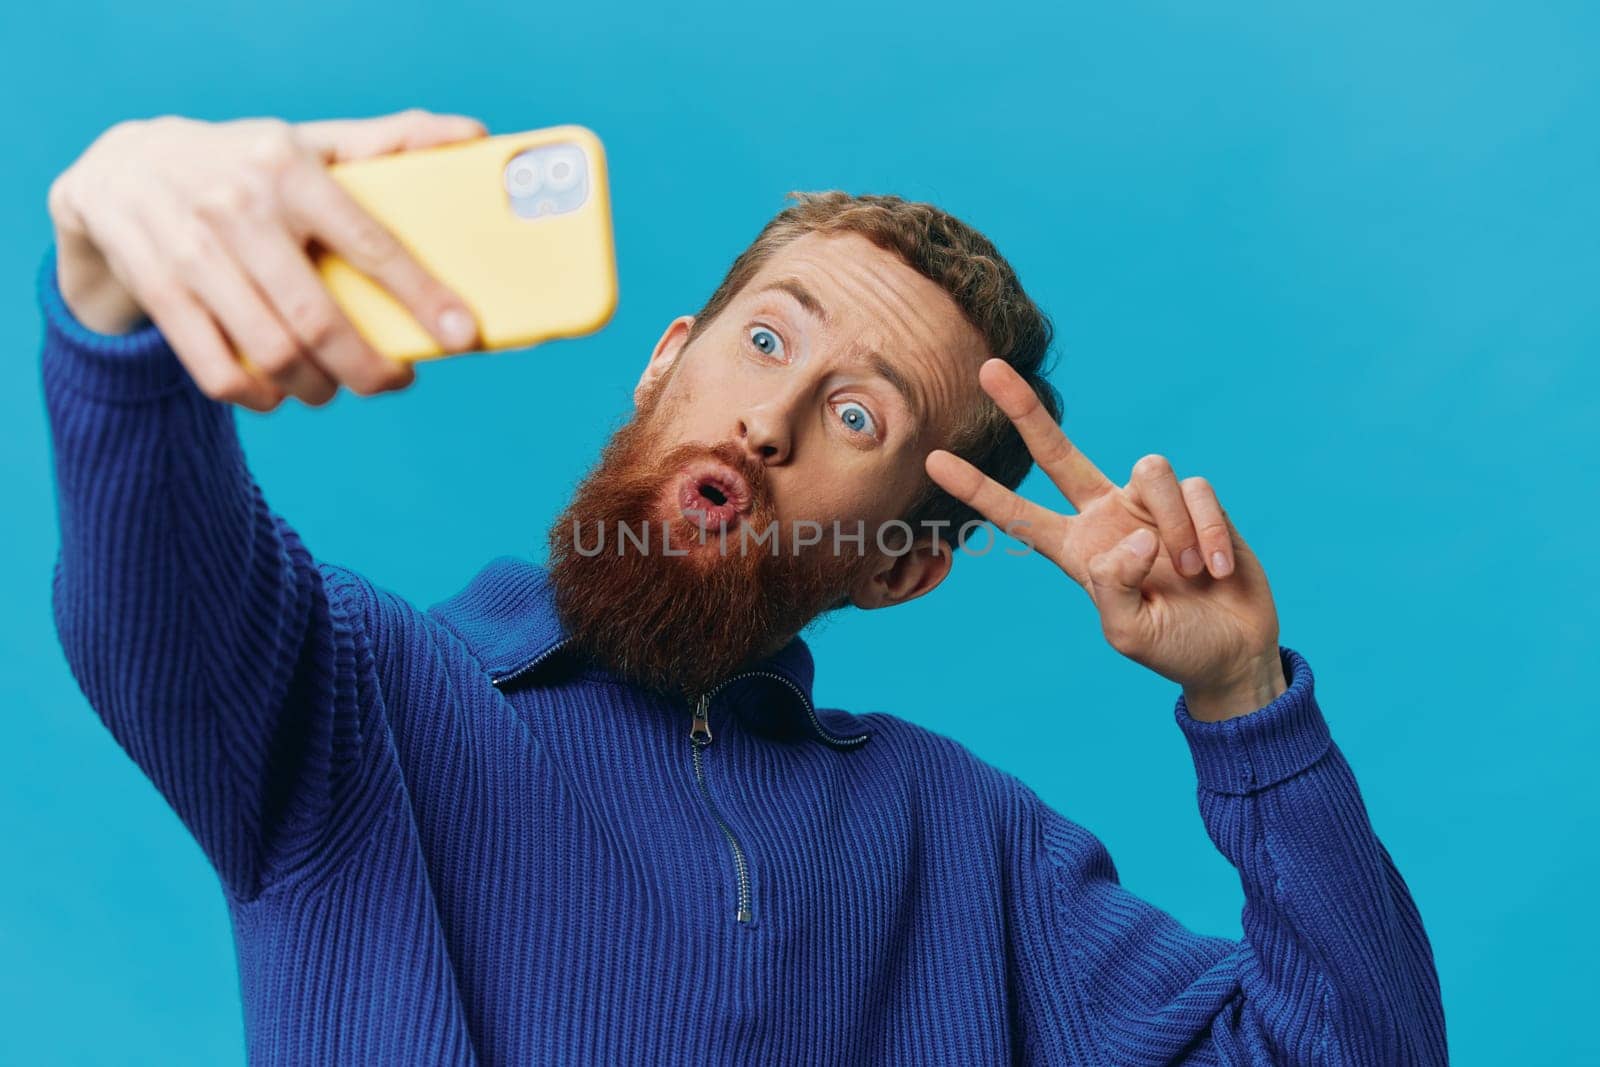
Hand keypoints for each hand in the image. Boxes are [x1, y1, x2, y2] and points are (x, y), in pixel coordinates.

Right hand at [47, 108, 486, 410]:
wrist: (122, 169)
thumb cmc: (244, 164)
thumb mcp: (309, 142)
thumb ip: (389, 142)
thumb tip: (474, 135)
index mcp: (289, 167)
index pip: (369, 243)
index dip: (421, 296)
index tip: (462, 336)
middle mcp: (238, 207)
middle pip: (318, 319)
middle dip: (367, 369)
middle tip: (391, 381)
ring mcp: (191, 250)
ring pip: (272, 352)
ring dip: (316, 387)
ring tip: (334, 386)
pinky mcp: (158, 289)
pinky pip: (217, 370)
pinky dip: (258, 396)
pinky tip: (279, 392)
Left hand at [926, 358, 1286, 720]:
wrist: (1232, 651)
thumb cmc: (1174, 647)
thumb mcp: (1130, 633)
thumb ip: (1114, 588)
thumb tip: (1132, 536)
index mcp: (1078, 551)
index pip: (1017, 514)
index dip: (978, 489)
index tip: (933, 461)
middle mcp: (1107, 517)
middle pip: (1058, 452)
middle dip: (1024, 411)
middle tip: (988, 368)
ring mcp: (1150, 505)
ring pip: (1152, 471)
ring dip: (1176, 526)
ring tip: (1193, 573)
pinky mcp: (1195, 500)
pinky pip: (1197, 491)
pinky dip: (1208, 533)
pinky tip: (1217, 570)